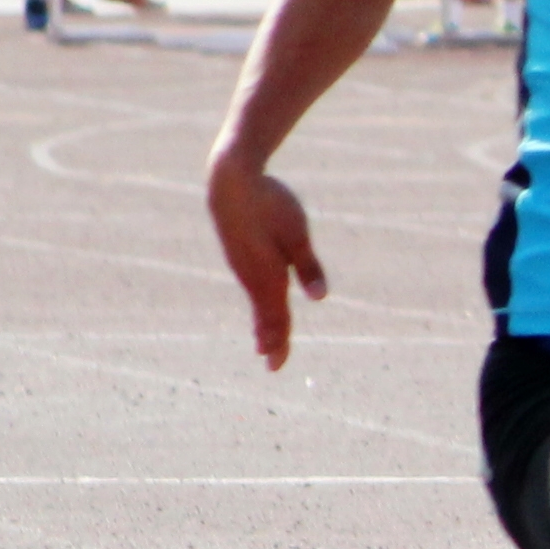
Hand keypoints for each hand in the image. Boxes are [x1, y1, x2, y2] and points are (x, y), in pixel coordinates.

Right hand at [205, 152, 326, 369]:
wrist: (231, 183)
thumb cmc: (270, 205)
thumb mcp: (297, 234)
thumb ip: (308, 266)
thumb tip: (319, 298)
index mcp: (268, 274)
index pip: (276, 316)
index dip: (279, 340)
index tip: (276, 363)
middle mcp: (252, 276)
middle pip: (265, 314)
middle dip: (271, 339)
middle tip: (274, 365)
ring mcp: (243, 267)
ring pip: (256, 301)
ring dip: (262, 324)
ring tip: (265, 344)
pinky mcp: (240, 256)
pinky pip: (251, 287)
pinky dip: (256, 304)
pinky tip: (260, 307)